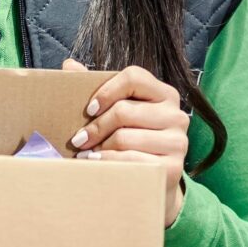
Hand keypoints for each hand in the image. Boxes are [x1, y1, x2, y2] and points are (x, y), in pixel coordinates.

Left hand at [64, 59, 190, 222]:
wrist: (153, 182)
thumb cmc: (132, 141)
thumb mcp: (120, 112)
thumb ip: (99, 88)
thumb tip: (69, 64)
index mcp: (165, 94)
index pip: (134, 77)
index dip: (106, 91)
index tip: (89, 110)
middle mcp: (176, 115)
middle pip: (124, 111)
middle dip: (95, 127)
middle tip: (78, 140)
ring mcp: (178, 142)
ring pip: (124, 138)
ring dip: (98, 149)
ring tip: (85, 154)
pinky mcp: (173, 168)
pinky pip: (131, 162)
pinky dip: (107, 164)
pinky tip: (97, 165)